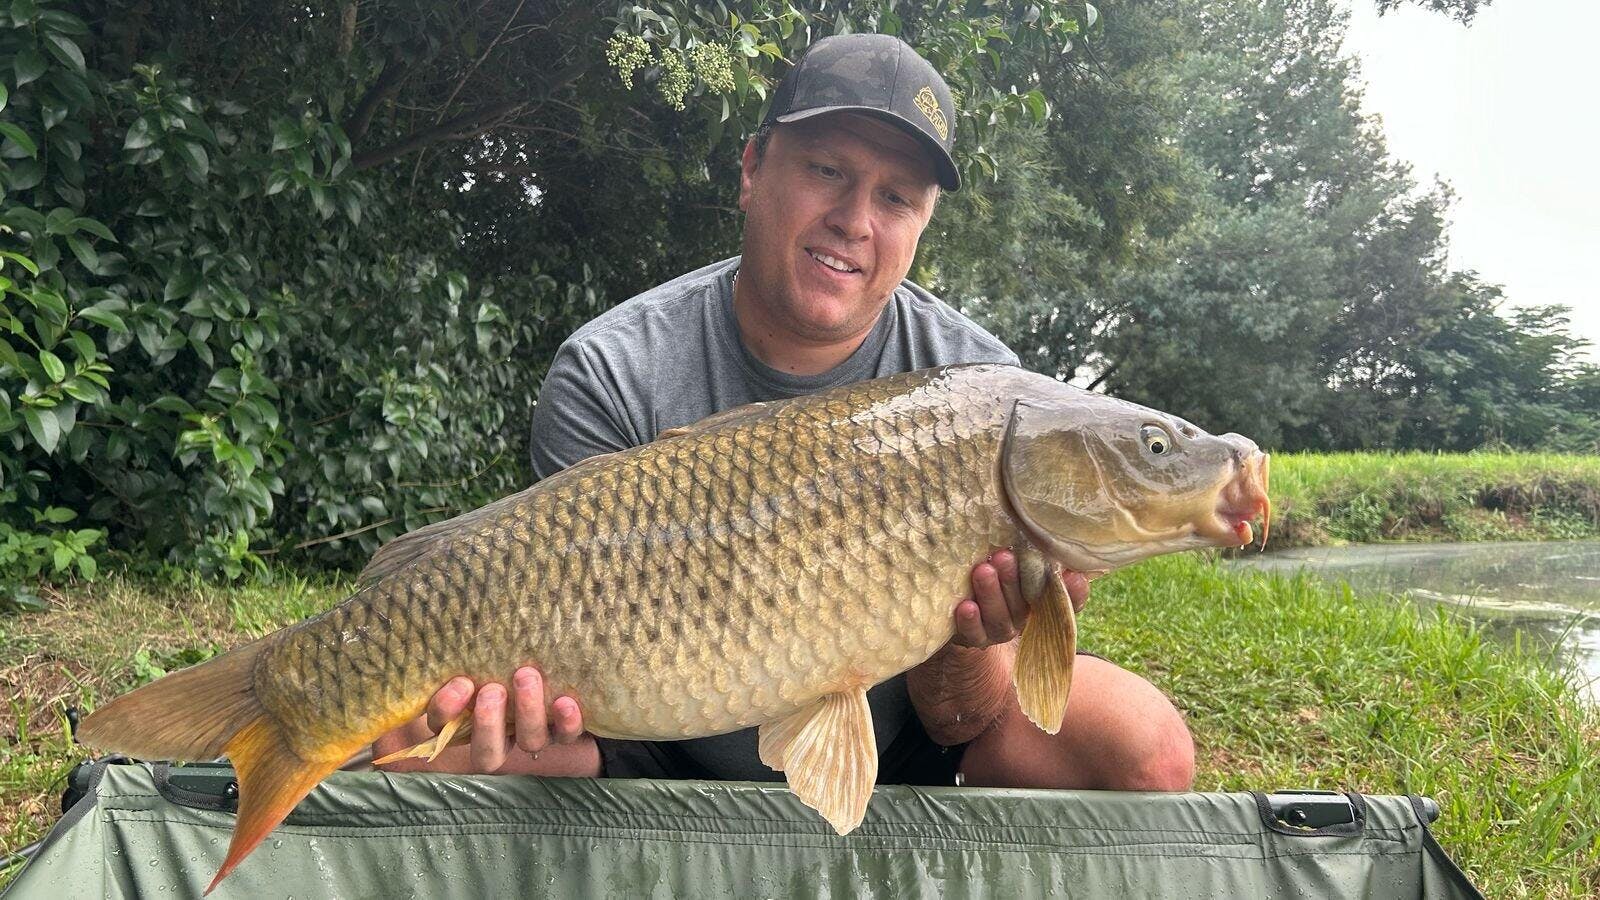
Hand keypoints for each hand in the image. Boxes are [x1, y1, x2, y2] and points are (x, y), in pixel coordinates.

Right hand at [372, 666, 586, 773]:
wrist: (548, 656)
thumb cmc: (496, 653)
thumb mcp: (469, 652)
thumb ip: (451, 652)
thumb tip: (424, 624)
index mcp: (464, 722)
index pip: (443, 729)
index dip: (447, 713)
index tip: (458, 684)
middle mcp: (498, 735)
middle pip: (488, 754)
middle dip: (488, 724)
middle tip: (491, 691)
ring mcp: (532, 734)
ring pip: (530, 742)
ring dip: (527, 713)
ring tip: (526, 677)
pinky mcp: (564, 728)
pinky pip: (567, 735)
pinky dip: (567, 722)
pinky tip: (565, 702)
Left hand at [952, 549, 1089, 649]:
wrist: (963, 602)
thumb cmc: (996, 572)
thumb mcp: (1017, 560)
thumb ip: (1037, 555)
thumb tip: (1062, 551)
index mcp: (1041, 602)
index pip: (1067, 602)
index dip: (1074, 592)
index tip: (1074, 575)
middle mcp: (1022, 618)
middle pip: (1024, 606)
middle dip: (1013, 581)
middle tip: (1004, 557)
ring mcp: (998, 630)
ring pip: (1000, 619)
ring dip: (991, 594)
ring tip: (983, 570)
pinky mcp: (974, 638)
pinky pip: (974, 633)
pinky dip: (970, 621)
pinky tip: (965, 606)